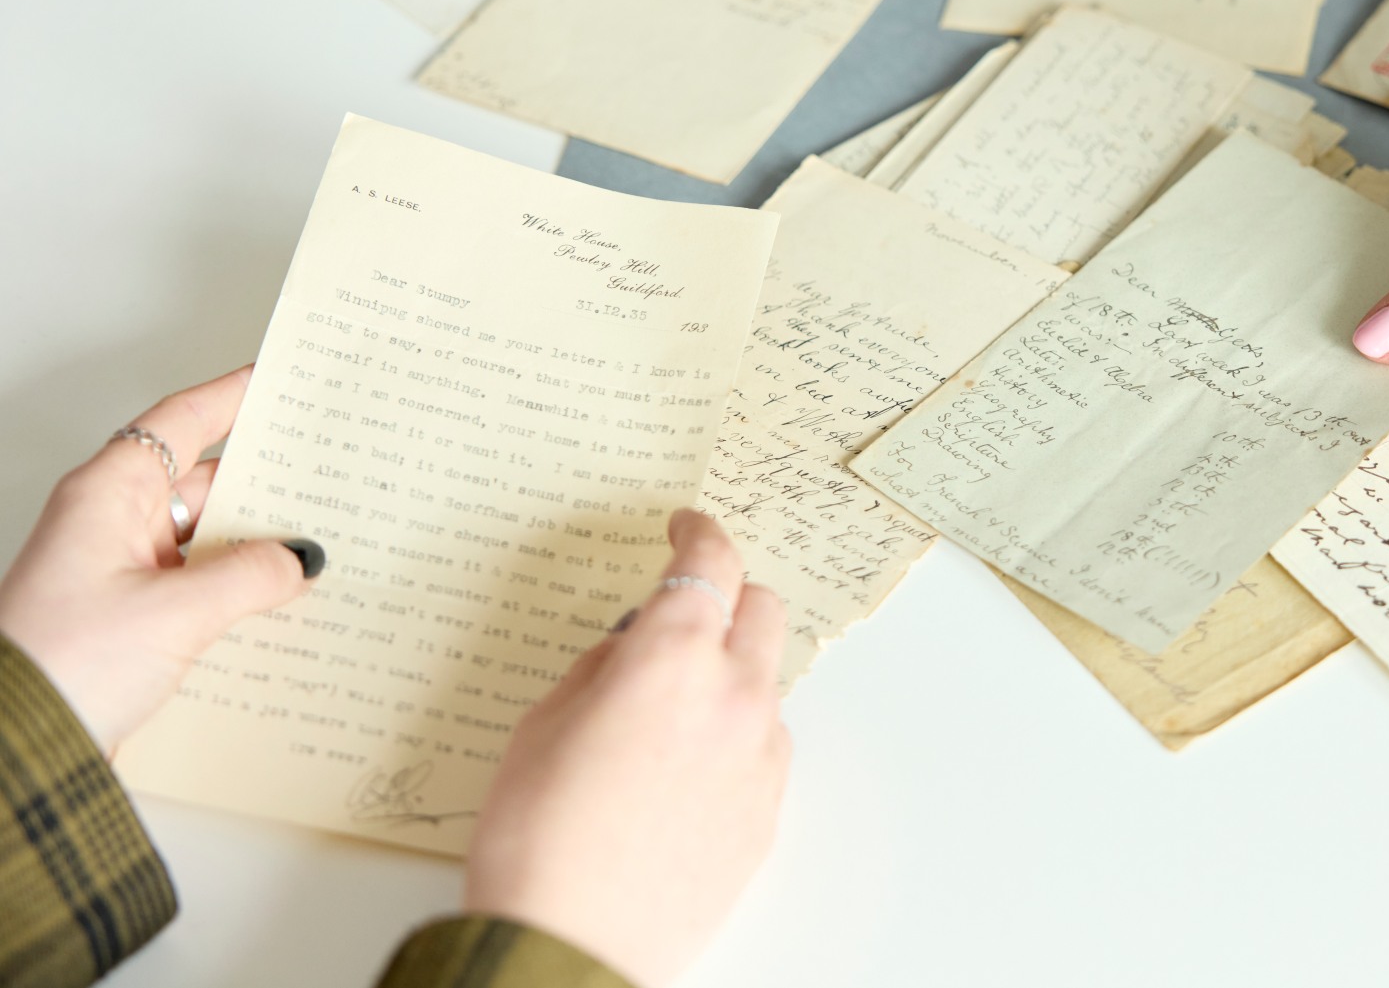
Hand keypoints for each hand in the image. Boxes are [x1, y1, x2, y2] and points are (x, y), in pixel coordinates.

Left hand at [0, 366, 318, 753]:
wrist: (15, 750)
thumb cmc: (61, 667)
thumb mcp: (175, 613)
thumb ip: (250, 576)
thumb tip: (298, 557)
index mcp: (108, 497)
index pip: (180, 421)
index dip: (233, 395)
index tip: (279, 378)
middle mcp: (110, 526)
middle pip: (202, 481)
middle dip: (264, 480)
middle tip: (326, 472)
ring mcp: (118, 574)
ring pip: (203, 539)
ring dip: (255, 546)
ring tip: (318, 547)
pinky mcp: (127, 620)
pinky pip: (195, 587)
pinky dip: (237, 590)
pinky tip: (277, 607)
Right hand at [464, 509, 789, 987]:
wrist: (569, 946)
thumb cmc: (537, 839)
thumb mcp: (541, 725)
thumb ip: (601, 667)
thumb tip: (633, 648)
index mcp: (672, 659)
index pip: (709, 562)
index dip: (697, 531)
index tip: (685, 526)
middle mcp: (733, 697)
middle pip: (762, 609)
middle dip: (727, 595)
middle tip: (684, 611)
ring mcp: (760, 757)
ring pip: (766, 680)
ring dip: (731, 671)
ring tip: (670, 709)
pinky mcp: (767, 811)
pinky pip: (765, 744)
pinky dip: (736, 732)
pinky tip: (685, 766)